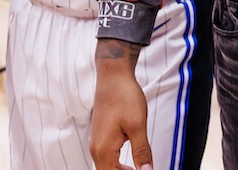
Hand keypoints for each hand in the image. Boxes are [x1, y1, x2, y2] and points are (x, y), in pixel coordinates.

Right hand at [90, 48, 152, 169]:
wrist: (113, 76)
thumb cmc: (124, 97)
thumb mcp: (138, 125)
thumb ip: (141, 152)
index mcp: (104, 150)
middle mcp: (96, 149)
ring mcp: (97, 142)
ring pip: (107, 168)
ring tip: (140, 169)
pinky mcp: (100, 136)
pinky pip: (107, 159)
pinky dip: (118, 165)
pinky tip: (131, 163)